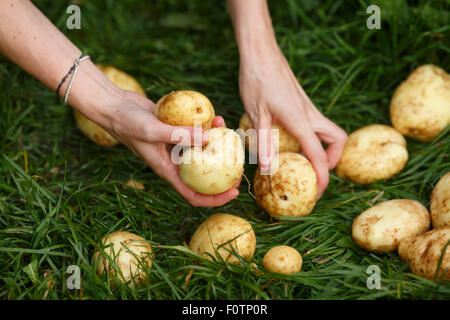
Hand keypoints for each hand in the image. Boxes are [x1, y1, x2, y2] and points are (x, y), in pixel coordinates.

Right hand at [89, 89, 239, 206]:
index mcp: (167, 171)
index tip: (233, 194)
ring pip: (202, 151)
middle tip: (241, 163)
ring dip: (217, 143)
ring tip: (228, 128)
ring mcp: (176, 147)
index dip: (214, 199)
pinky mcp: (176, 131)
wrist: (115, 106)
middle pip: (203, 175)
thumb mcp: (152, 131)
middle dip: (223, 172)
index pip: (193, 194)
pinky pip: (197, 133)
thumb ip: (180, 135)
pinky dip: (207, 127)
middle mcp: (174, 162)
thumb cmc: (128, 123)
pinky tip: (216, 117)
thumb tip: (211, 139)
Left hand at [239, 47, 346, 196]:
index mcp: (301, 120)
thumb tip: (268, 169)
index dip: (322, 177)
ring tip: (301, 160)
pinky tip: (289, 140)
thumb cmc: (256, 80)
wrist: (260, 52)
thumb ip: (264, 142)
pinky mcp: (302, 103)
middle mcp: (310, 114)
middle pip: (338, 141)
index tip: (317, 194)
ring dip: (323, 148)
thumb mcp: (256, 114)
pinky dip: (312, 137)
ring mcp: (308, 108)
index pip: (319, 155)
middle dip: (332, 159)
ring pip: (329, 131)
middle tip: (313, 171)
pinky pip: (315, 124)